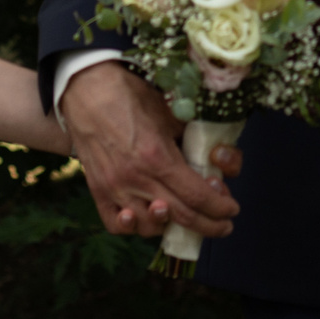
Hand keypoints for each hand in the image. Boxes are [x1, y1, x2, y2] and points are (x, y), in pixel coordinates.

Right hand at [61, 62, 242, 239]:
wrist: (87, 90)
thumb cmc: (132, 96)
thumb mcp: (170, 112)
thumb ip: (193, 139)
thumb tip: (217, 160)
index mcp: (157, 156)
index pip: (198, 196)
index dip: (220, 207)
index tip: (232, 208)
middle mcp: (135, 178)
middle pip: (181, 217)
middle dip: (209, 225)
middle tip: (224, 224)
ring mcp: (114, 188)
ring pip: (150, 226)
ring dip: (174, 227)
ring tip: (188, 217)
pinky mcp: (97, 190)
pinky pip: (115, 224)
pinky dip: (134, 228)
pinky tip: (148, 219)